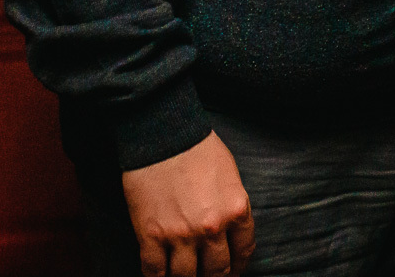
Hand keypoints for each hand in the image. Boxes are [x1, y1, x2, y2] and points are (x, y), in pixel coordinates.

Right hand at [121, 133, 254, 276]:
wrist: (161, 132)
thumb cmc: (196, 147)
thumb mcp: (230, 175)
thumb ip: (232, 206)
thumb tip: (229, 232)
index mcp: (235, 210)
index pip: (243, 252)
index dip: (238, 267)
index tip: (232, 270)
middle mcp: (212, 227)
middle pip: (217, 272)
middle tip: (208, 276)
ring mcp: (180, 235)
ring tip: (183, 275)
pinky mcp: (151, 236)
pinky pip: (154, 272)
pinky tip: (159, 275)